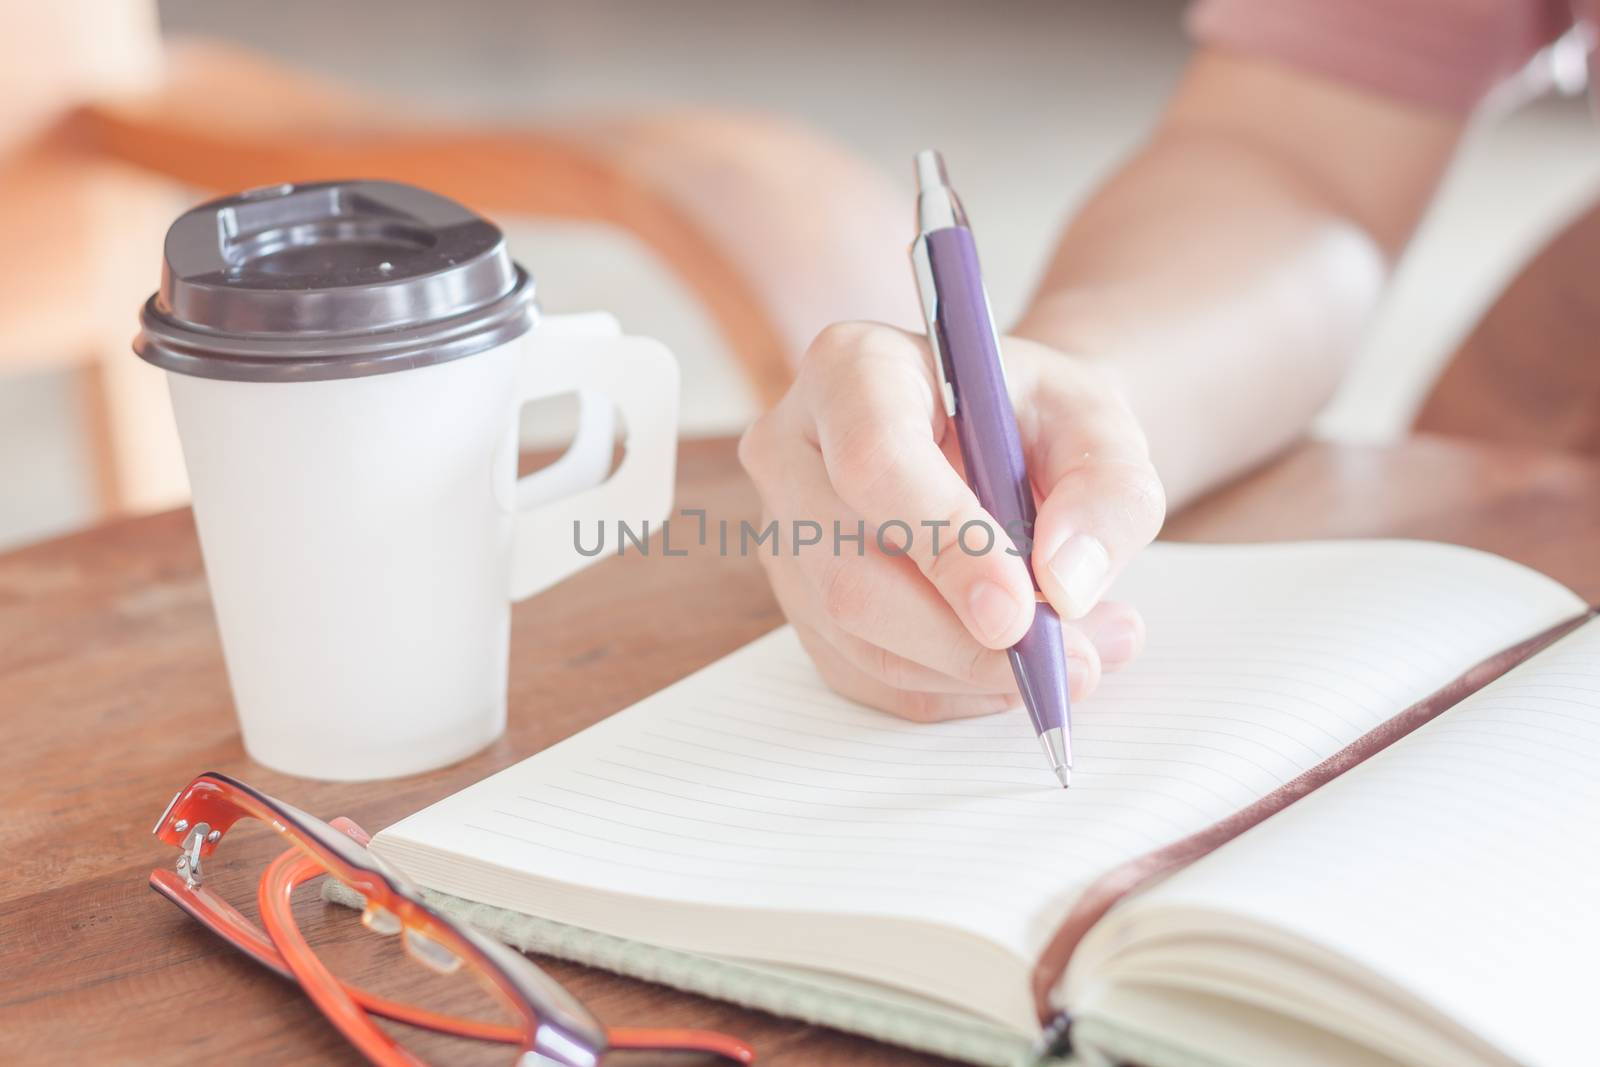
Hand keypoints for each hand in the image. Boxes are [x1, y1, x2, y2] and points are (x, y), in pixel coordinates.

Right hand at [738, 322, 1164, 720]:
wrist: (1007, 440)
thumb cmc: (1041, 420)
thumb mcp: (1102, 426)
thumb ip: (1106, 493)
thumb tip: (1064, 584)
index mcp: (853, 368)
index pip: (875, 462)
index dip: (945, 544)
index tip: (1023, 609)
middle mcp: (793, 448)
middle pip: (849, 573)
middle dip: (963, 640)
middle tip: (1071, 661)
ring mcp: (785, 533)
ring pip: (857, 639)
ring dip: (973, 672)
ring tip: (1080, 656)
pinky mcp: (800, 601)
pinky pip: (866, 675)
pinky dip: (953, 690)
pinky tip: (1018, 666)